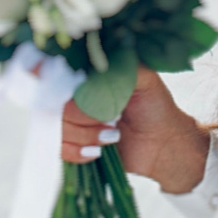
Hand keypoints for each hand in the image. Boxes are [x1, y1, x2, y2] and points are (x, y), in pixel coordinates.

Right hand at [59, 66, 211, 194]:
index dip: (53, 79)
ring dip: (86, 135)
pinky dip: (79, 152)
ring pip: (58, 128)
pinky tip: (99, 151)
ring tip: (113, 135)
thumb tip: (94, 65)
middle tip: (113, 118)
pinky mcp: (72, 145)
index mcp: (88, 75)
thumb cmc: (155, 106)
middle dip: (84, 115)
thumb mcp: (144, 78)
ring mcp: (71, 121)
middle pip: (55, 104)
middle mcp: (74, 96)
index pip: (58, 73)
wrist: (164, 144)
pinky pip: (60, 149)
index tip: (72, 91)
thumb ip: (122, 65)